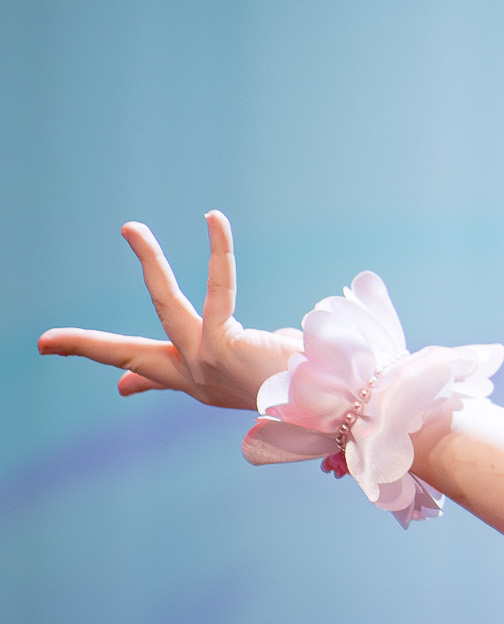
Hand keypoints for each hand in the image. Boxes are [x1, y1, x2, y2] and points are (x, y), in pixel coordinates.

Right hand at [37, 212, 300, 409]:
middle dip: (86, 346)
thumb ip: (257, 363)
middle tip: (44, 342)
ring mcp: (204, 363)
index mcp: (207, 386)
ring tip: (129, 229)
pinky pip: (217, 286)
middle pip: (131, 356)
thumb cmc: (313, 386)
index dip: (132, 381)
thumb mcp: (270, 379)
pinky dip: (218, 250)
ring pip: (164, 303)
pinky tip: (213, 219)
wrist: (338, 404)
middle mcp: (199, 378)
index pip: (156, 379)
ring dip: (148, 261)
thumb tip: (261, 349)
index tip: (113, 387)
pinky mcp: (220, 345)